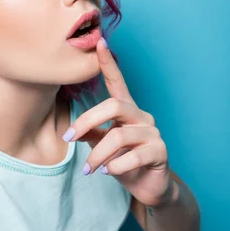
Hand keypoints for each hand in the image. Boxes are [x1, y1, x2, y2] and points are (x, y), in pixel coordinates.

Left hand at [63, 37, 173, 207]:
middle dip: (87, 121)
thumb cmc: (124, 163)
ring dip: (98, 154)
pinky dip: (116, 166)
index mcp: (126, 110)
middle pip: (113, 106)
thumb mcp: (102, 146)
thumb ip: (91, 134)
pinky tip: (108, 173)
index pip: (117, 81)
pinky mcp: (160, 152)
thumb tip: (73, 130)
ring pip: (119, 135)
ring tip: (89, 169)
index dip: (108, 62)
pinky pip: (133, 156)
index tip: (99, 41)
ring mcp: (152, 133)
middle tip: (69, 137)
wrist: (149, 188)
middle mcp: (141, 116)